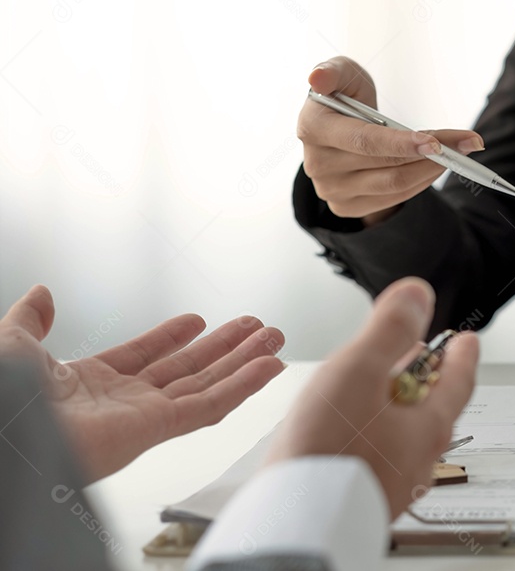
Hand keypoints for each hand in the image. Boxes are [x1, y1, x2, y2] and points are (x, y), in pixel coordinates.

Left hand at [0, 286, 285, 480]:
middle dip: (225, 348)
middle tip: (257, 328)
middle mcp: (123, 402)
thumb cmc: (4, 397)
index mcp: (89, 383)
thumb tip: (42, 293)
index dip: (171, 338)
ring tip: (274, 339)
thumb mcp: (11, 344)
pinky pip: (209, 405)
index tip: (197, 320)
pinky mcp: (158, 429)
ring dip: (244, 362)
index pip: (143, 357)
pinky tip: (268, 367)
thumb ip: (31, 320)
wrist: (9, 433)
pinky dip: (242, 386)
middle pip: (187, 370)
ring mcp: (144, 417)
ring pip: (207, 386)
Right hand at [266, 277, 478, 517]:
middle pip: (432, 408)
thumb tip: (418, 295)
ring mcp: (393, 482)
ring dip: (393, 405)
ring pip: (403, 433)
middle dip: (424, 378)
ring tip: (373, 389)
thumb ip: (389, 329)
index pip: (459, 380)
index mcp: (428, 425)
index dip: (462, 353)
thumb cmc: (328, 451)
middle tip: (417, 358)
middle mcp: (418, 459)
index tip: (467, 340)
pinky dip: (371, 432)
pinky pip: (378, 456)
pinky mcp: (364, 496)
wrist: (296, 521)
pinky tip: (345, 431)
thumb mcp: (359, 369)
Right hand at [298, 56, 484, 223]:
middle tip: (469, 142)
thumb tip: (318, 77)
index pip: (364, 141)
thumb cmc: (344, 95)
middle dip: (433, 152)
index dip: (400, 143)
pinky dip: (422, 181)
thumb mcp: (342, 73)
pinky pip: (394, 198)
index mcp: (311, 127)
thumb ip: (333, 70)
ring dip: (433, 169)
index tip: (435, 143)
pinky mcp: (346, 207)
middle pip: (387, 164)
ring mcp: (331, 190)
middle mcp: (317, 165)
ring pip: (395, 184)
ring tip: (460, 152)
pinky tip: (437, 165)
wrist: (337, 128)